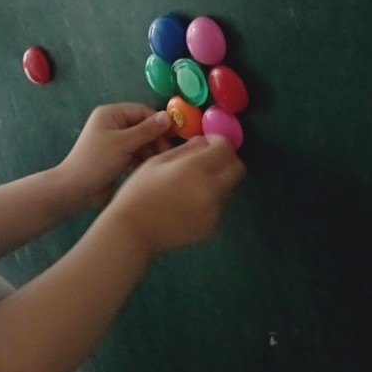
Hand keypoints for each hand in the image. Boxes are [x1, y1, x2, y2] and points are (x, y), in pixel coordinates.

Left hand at [55, 104, 173, 211]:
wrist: (75, 189)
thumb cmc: (97, 161)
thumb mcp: (123, 143)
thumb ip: (147, 130)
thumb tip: (169, 117)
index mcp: (111, 114)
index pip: (142, 111)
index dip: (159, 122)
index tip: (175, 136)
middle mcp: (113, 124)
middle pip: (143, 127)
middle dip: (156, 139)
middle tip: (169, 154)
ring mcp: (115, 141)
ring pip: (141, 141)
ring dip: (151, 151)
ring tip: (161, 163)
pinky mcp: (117, 156)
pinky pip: (135, 153)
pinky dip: (143, 159)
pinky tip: (151, 168)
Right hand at [103, 135, 245, 257]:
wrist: (133, 230)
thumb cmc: (139, 192)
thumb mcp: (157, 162)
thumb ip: (185, 150)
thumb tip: (204, 142)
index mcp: (196, 169)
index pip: (226, 149)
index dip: (220, 141)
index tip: (210, 142)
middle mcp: (211, 189)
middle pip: (238, 169)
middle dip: (228, 160)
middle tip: (211, 160)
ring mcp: (214, 211)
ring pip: (230, 188)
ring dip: (220, 180)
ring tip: (194, 184)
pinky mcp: (212, 227)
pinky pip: (219, 206)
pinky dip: (211, 200)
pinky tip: (189, 203)